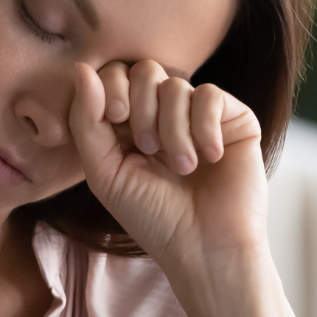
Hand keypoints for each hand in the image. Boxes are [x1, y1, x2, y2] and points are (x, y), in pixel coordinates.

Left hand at [67, 60, 269, 273]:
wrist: (206, 248)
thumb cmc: (153, 218)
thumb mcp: (105, 172)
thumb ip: (86, 121)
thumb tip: (81, 68)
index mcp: (130, 125)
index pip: (114, 76)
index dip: (111, 87)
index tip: (115, 118)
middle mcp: (165, 115)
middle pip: (144, 70)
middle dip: (141, 107)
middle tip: (149, 148)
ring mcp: (200, 115)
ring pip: (176, 85)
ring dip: (173, 129)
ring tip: (182, 168)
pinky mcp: (234, 118)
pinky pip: (211, 95)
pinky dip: (204, 127)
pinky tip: (209, 157)